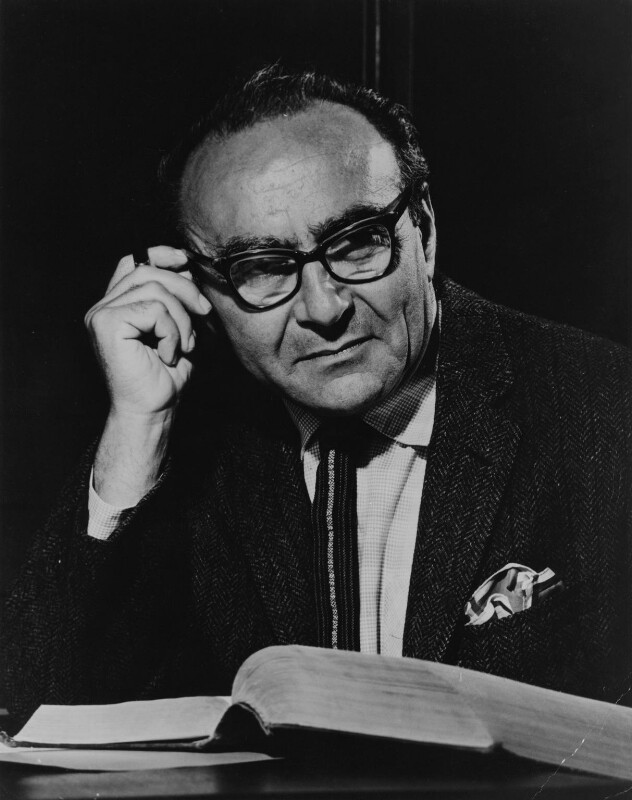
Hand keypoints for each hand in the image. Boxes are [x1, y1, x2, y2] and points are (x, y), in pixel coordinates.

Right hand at [85, 245, 211, 417]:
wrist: (153, 410)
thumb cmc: (165, 376)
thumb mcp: (179, 330)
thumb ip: (177, 300)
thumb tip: (186, 269)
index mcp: (116, 305)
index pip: (133, 262)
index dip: (160, 254)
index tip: (186, 261)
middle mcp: (103, 307)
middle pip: (148, 272)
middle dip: (185, 289)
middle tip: (205, 313)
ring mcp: (101, 314)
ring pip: (155, 290)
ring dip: (181, 318)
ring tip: (184, 345)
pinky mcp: (106, 324)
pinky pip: (154, 309)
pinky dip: (172, 332)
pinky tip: (169, 354)